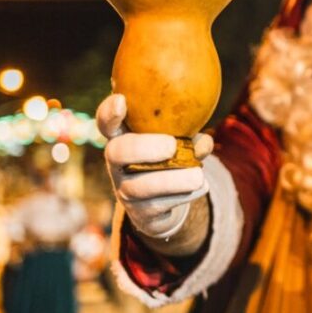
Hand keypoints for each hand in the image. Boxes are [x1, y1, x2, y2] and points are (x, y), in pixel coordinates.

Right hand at [96, 94, 213, 238]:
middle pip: (116, 153)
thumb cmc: (169, 163)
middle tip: (172, 146)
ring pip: (140, 186)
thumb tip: (204, 142)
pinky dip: (183, 195)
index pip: (107, 124)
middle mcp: (117, 165)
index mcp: (123, 140)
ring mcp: (125, 190)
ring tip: (198, 175)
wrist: (162, 206)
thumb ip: (189, 141)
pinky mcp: (140, 213)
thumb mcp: (178, 147)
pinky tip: (201, 187)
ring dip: (172, 180)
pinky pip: (158, 205)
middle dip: (144, 148)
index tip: (121, 100)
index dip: (109, 112)